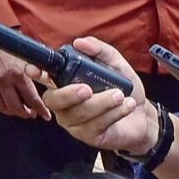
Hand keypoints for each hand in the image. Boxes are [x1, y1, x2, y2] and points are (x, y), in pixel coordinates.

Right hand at [0, 40, 49, 120]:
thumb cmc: (7, 43)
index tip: (46, 115)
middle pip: (16, 107)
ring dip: (11, 112)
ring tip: (18, 110)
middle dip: (26, 113)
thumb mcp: (25, 54)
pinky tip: (4, 102)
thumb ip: (35, 68)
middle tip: (31, 114)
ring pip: (1, 106)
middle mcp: (3, 80)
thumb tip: (49, 77)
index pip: (32, 99)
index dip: (41, 110)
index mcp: (18, 73)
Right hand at [35, 36, 161, 158]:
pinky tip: (126, 105)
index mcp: (66, 83)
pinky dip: (113, 113)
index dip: (36, 73)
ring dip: (100, 103)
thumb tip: (80, 43)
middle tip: (88, 89)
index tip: (35, 69)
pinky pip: (95, 125)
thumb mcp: (116, 64)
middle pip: (53, 101)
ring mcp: (74, 122)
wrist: (143, 115)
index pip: (44, 78)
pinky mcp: (89, 136)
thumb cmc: (124, 89)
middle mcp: (65, 104)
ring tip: (120, 95)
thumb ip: (100, 51)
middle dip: (68, 94)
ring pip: (77, 114)